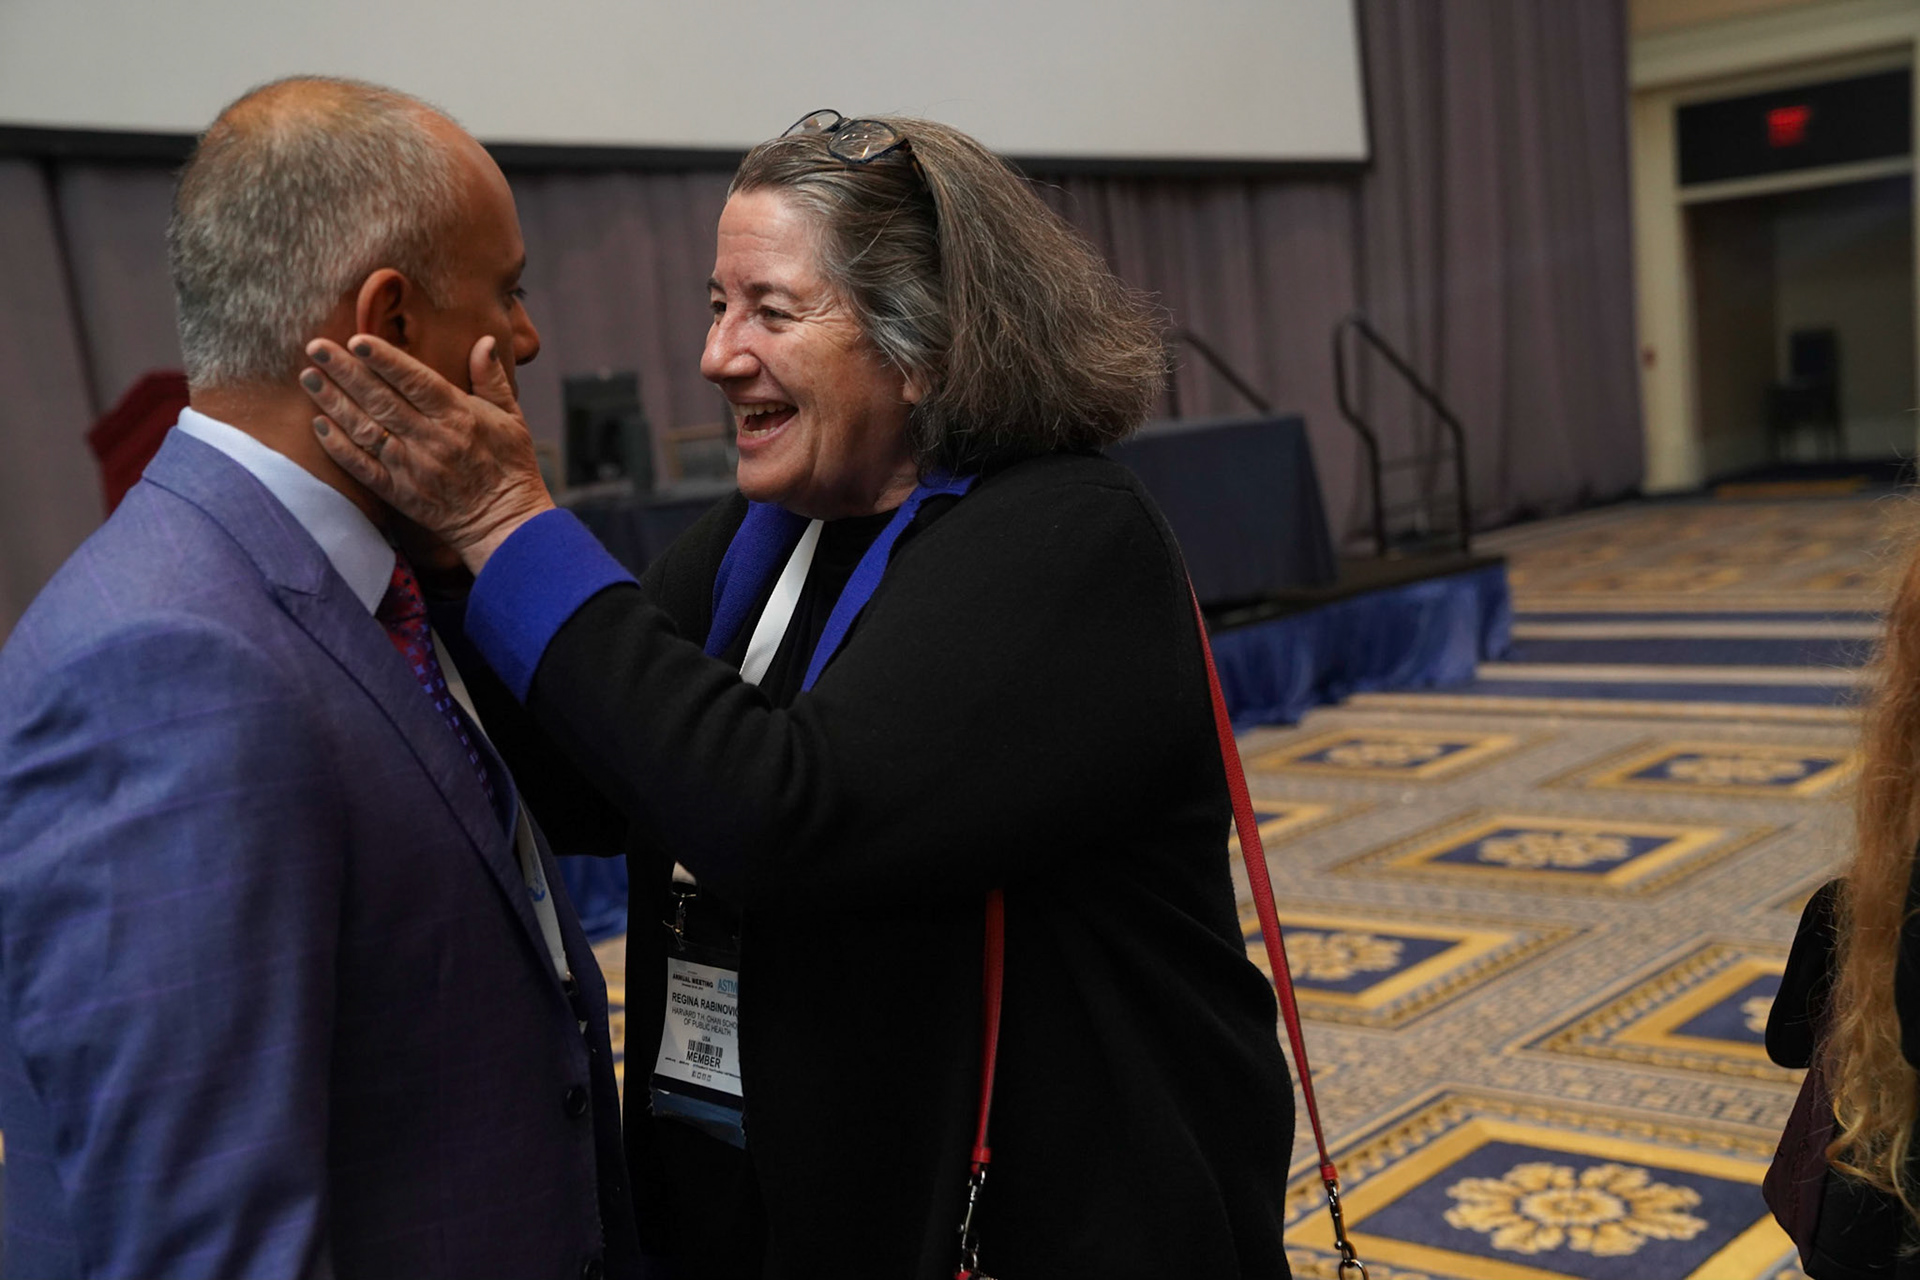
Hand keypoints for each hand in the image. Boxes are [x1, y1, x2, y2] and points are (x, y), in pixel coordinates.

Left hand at [301, 334, 555, 573]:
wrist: (505, 522)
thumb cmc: (510, 465)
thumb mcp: (512, 417)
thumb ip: (492, 378)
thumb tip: (483, 341)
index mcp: (459, 417)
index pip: (416, 381)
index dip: (385, 360)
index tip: (357, 339)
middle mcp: (431, 440)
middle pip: (381, 400)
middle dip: (346, 371)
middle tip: (316, 348)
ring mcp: (412, 467)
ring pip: (366, 429)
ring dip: (334, 402)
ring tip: (309, 377)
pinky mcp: (399, 493)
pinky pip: (363, 468)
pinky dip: (340, 448)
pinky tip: (320, 425)